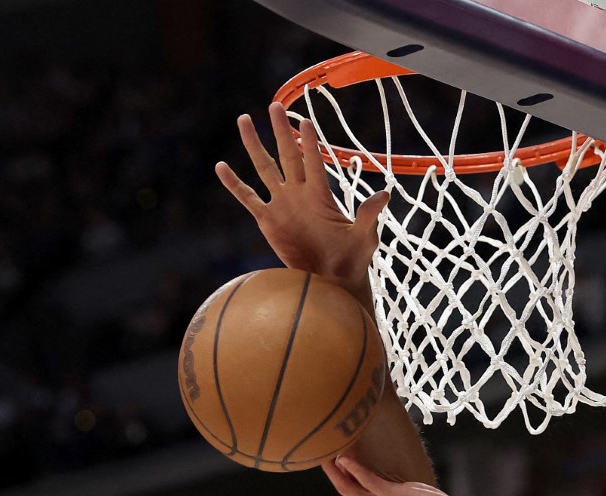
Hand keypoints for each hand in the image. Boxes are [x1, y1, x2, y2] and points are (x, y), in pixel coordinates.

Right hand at [216, 103, 389, 293]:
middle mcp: (299, 193)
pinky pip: (247, 198)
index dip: (310, 142)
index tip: (304, 120)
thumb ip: (369, 215)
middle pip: (287, 155)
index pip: (314, 161)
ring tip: (243, 120)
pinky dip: (234, 184)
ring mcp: (282, 204)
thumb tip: (385, 194)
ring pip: (264, 168)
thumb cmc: (353, 259)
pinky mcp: (268, 220)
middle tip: (275, 105)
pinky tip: (221, 166)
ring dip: (254, 145)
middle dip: (281, 131)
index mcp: (321, 195)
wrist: (332, 280)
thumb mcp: (364, 237)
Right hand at [324, 455, 476, 495]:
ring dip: (338, 469)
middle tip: (319, 453)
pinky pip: (370, 483)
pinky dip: (356, 470)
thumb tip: (379, 479)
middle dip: (331, 473)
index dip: (338, 478)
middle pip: (346, 492)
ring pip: (351, 489)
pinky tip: (346, 458)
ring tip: (327, 450)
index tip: (330, 460)